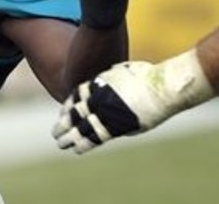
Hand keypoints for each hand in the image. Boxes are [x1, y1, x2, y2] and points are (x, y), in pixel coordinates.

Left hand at [52, 50, 213, 152]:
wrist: (163, 87)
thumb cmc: (150, 76)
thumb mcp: (126, 69)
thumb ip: (115, 74)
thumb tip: (115, 74)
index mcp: (100, 82)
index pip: (77, 95)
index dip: (69, 105)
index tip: (62, 113)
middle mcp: (100, 97)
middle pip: (76, 112)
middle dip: (64, 123)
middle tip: (55, 132)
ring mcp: (107, 112)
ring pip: (82, 127)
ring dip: (69, 137)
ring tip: (61, 143)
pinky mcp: (118, 126)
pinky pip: (97, 137)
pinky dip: (84, 144)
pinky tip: (76, 149)